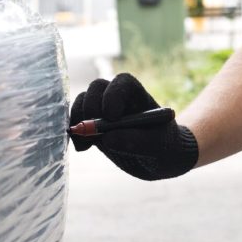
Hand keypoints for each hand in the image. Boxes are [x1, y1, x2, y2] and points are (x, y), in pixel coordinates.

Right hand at [68, 74, 197, 179]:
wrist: (161, 159)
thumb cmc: (166, 145)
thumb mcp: (159, 145)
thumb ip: (137, 141)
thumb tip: (107, 138)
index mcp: (138, 95)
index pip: (122, 82)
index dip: (113, 95)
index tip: (112, 117)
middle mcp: (118, 98)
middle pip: (96, 88)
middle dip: (91, 106)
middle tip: (93, 130)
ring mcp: (103, 111)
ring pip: (83, 103)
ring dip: (79, 121)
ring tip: (86, 143)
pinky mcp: (94, 127)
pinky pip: (77, 122)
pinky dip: (75, 133)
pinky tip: (82, 148)